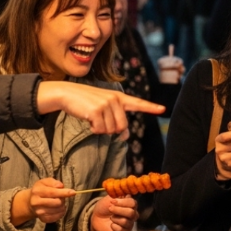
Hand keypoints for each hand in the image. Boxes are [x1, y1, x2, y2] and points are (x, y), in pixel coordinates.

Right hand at [13, 178, 75, 225]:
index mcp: (37, 191)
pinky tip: (58, 208)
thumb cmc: (40, 190)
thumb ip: (53, 182)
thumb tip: (61, 186)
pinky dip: (61, 212)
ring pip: (58, 210)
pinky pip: (57, 217)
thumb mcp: (44, 182)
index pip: (53, 192)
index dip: (64, 192)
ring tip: (58, 202)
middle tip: (61, 197)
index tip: (73, 192)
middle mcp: (36, 202)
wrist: (30, 202)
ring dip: (62, 205)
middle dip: (63, 199)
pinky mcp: (43, 219)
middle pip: (57, 202)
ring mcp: (39, 212)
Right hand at [37, 81, 164, 134]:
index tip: (162, 109)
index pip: (137, 103)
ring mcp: (106, 104)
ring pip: (111, 130)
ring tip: (92, 117)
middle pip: (122, 127)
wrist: (67, 93)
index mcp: (119, 97)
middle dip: (111, 129)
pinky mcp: (97, 111)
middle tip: (100, 121)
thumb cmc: (86, 102)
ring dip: (101, 129)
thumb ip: (116, 119)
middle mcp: (115, 99)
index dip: (150, 107)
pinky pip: (100, 130)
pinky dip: (93, 129)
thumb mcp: (104, 107)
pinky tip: (88, 118)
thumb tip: (125, 136)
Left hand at [89, 196, 138, 230]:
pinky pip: (122, 230)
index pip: (133, 203)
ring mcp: (129, 224)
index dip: (123, 202)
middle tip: (110, 209)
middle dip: (118, 210)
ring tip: (111, 217)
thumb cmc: (104, 206)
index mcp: (130, 204)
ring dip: (115, 219)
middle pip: (131, 213)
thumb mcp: (110, 198)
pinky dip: (114, 227)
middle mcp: (132, 214)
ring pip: (126, 222)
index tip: (113, 201)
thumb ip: (119, 196)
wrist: (97, 218)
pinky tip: (111, 225)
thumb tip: (128, 196)